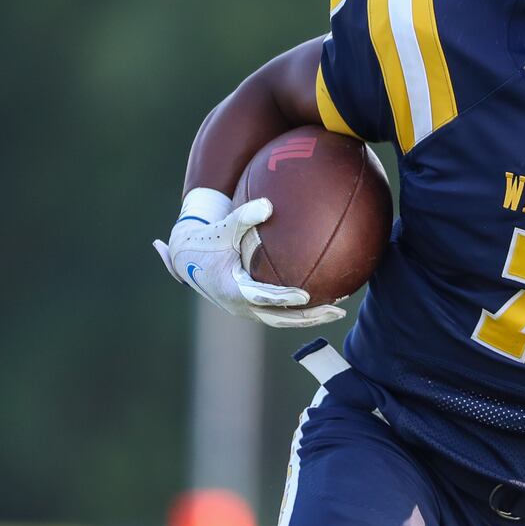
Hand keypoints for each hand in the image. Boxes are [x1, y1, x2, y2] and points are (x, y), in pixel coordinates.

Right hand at [153, 188, 344, 327]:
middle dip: (309, 317)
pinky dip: (301, 312)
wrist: (186, 258)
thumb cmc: (208, 240)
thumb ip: (245, 216)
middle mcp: (240, 305)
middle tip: (336, 310)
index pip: (261, 297)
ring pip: (282, 320)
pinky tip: (325, 301)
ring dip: (310, 318)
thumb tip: (268, 204)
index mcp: (231, 288)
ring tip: (338, 310)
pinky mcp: (251, 309)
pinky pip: (279, 314)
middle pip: (279, 318)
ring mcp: (246, 310)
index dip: (283, 298)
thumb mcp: (223, 227)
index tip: (305, 296)